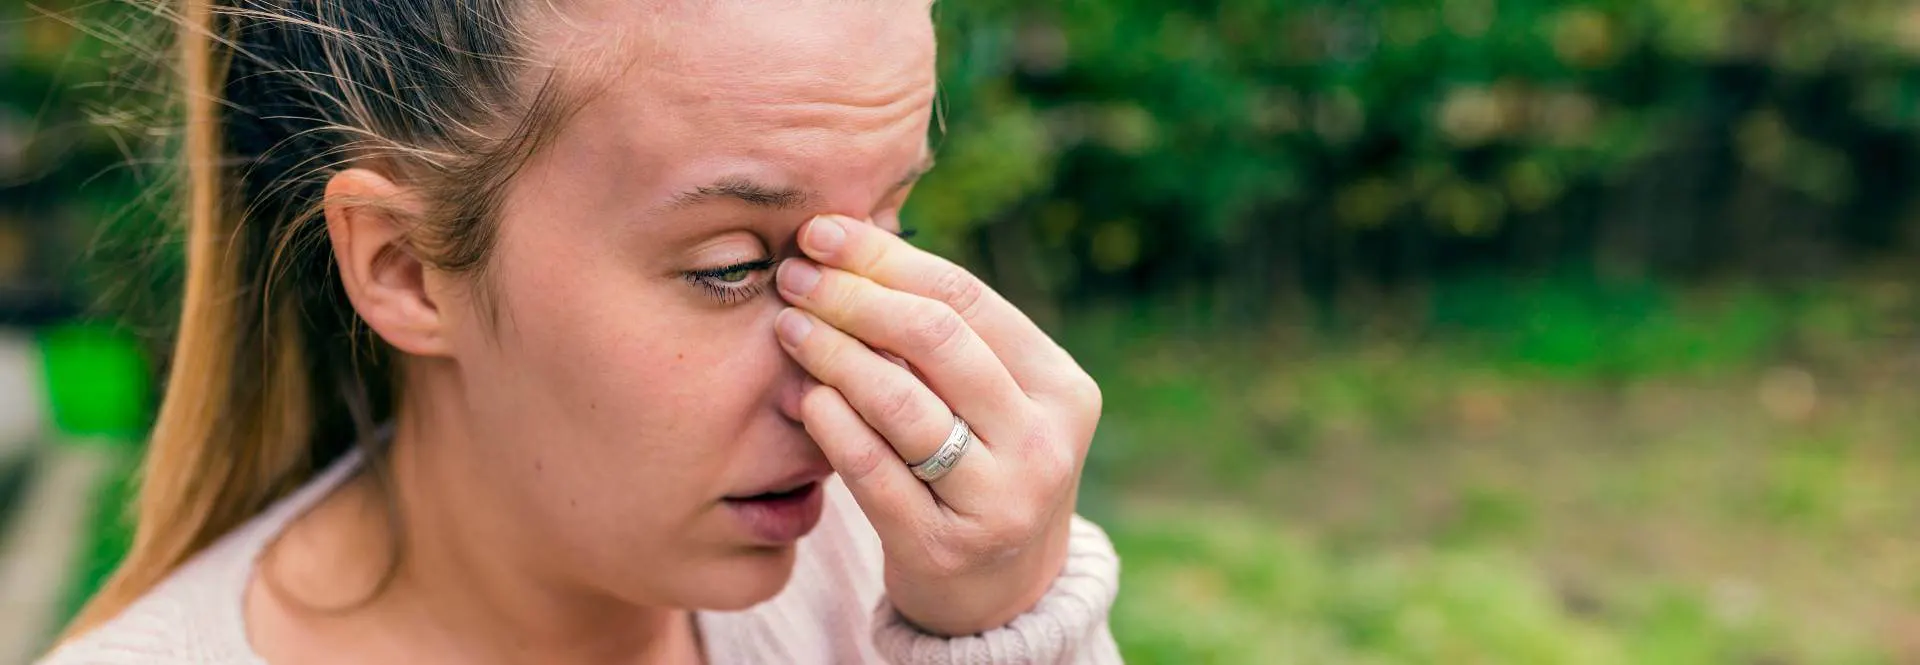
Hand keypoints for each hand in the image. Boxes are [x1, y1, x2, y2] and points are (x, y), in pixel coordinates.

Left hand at [773, 215, 1101, 636]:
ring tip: (788, 327)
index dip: (886, 258)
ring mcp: (1000, 499)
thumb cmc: (981, 468)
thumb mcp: (991, 400)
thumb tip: (850, 236)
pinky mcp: (945, 547)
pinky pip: (874, 470)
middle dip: (853, 297)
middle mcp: (1043, 441)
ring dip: (833, 353)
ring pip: (902, 403)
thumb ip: (944, 333)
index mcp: (1061, 386)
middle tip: (794, 278)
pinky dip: (831, 424)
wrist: (1000, 594)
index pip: (966, 298)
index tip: (820, 232)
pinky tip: (802, 396)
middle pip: (936, 340)